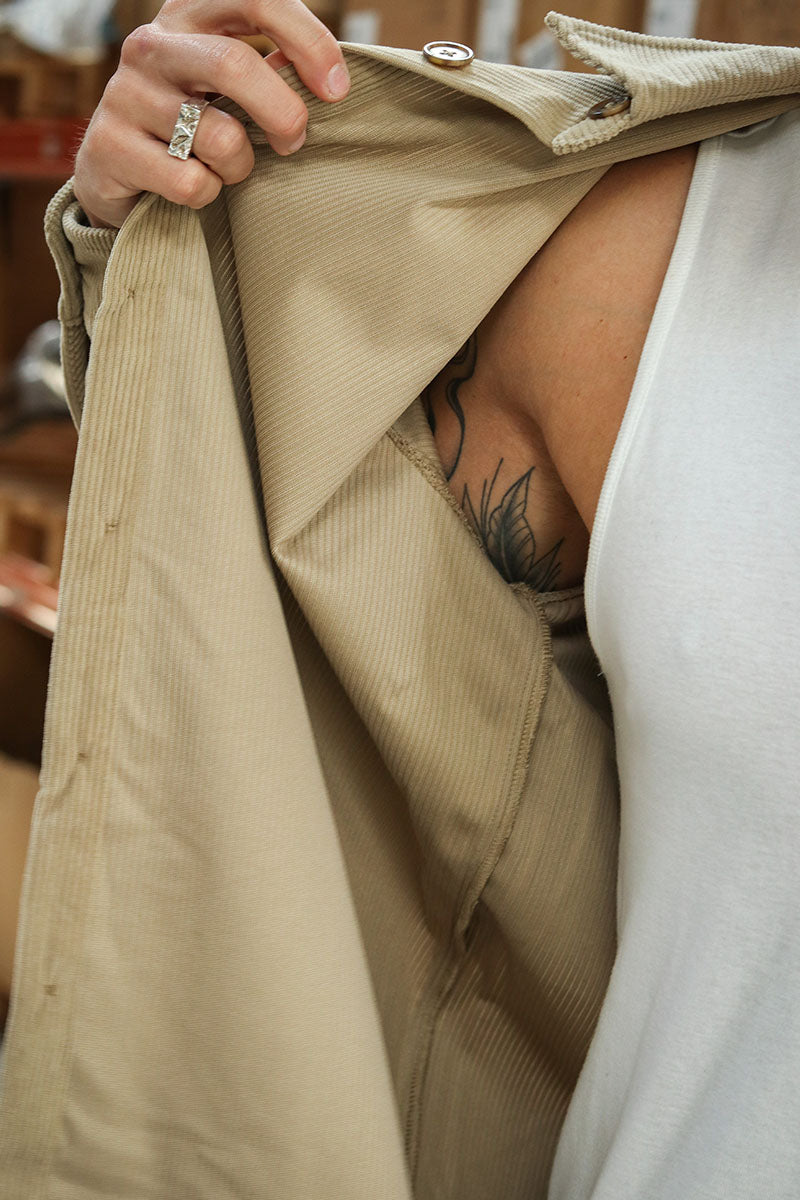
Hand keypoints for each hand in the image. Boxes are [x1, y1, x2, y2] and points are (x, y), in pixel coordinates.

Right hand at [72, 0, 350, 228]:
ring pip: (218, 137)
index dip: (307, 40)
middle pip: (234, 65)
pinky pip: (191, 183)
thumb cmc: (193, 123)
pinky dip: (208, 195)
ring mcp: (125, 93)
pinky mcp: (109, 146)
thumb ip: (272, 70)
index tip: (336, 89)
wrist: (115, 171)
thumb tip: (327, 80)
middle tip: (292, 142)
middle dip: (282, 113)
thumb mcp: (229, 85)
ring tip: (226, 167)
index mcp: (189, 15)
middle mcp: (152, 44)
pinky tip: (192, 185)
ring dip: (240, 166)